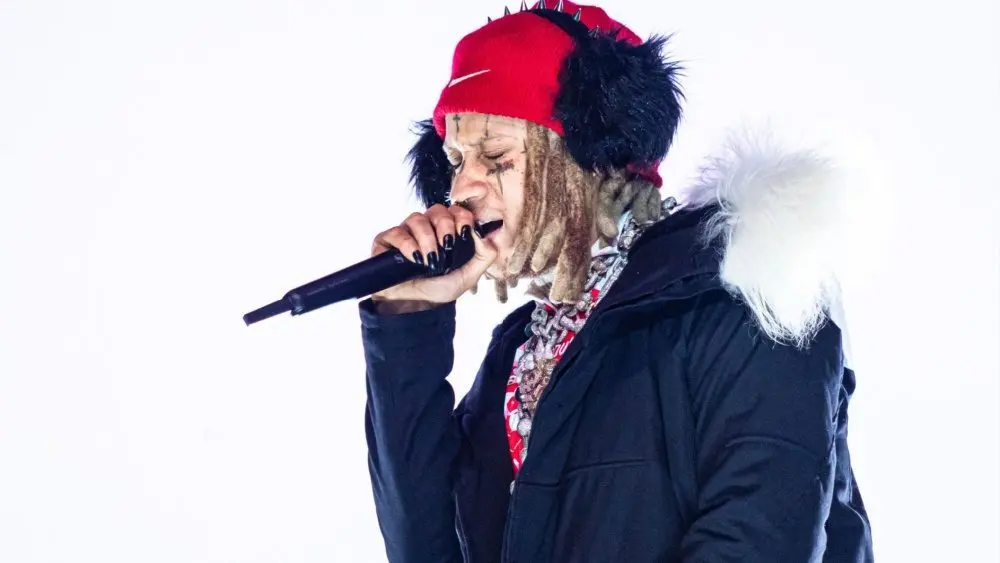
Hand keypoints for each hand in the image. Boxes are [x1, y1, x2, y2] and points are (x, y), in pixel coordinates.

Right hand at [370, 204, 497, 311]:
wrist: (414, 306)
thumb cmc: (438, 289)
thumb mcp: (469, 275)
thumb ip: (485, 255)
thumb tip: (488, 233)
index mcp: (446, 231)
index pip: (455, 211)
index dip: (461, 217)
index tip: (464, 232)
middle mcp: (426, 228)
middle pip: (437, 210)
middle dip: (445, 226)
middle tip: (447, 247)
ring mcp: (406, 232)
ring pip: (417, 219)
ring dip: (427, 239)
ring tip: (431, 260)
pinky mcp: (386, 241)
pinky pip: (397, 232)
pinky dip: (407, 245)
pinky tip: (414, 259)